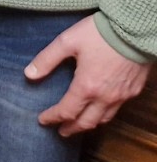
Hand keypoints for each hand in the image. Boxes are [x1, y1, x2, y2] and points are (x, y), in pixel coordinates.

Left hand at [26, 14, 151, 136]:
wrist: (133, 29)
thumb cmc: (98, 33)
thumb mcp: (67, 42)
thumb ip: (47, 59)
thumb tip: (28, 74)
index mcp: (87, 86)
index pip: (67, 111)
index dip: (53, 117)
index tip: (42, 120)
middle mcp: (105, 97)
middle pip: (86, 122)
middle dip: (71, 128)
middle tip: (60, 131)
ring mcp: (121, 96)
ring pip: (104, 119)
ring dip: (88, 125)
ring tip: (78, 125)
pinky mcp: (133, 91)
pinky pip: (117, 111)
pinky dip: (104, 116)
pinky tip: (99, 111)